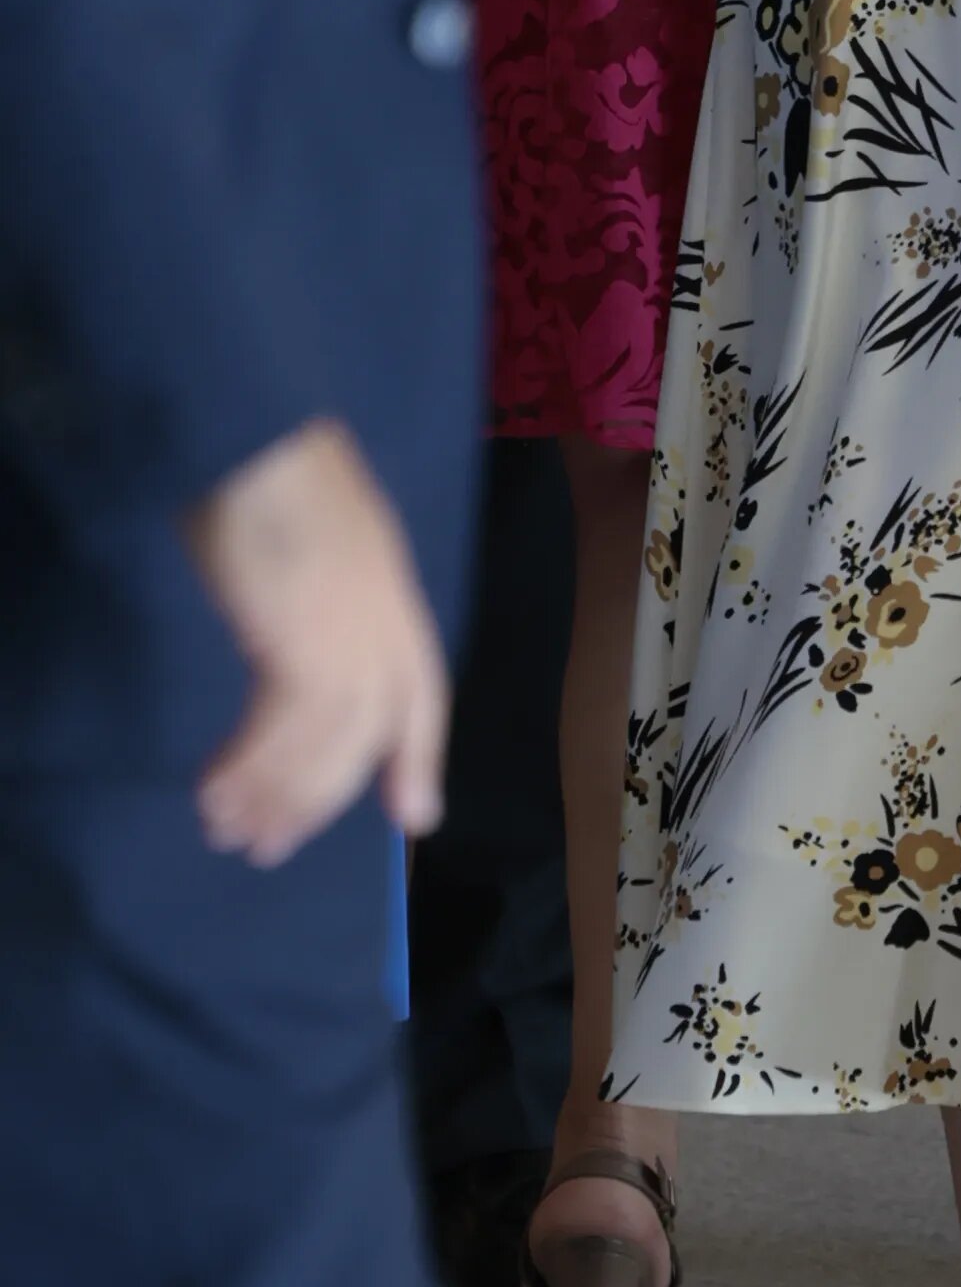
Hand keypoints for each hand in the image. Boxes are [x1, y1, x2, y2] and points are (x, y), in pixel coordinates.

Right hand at [187, 419, 448, 867]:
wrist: (259, 440)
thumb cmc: (276, 472)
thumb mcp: (322, 537)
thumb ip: (328, 590)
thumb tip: (301, 639)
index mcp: (395, 595)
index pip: (423, 692)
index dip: (419, 755)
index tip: (413, 814)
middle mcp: (385, 623)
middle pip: (367, 733)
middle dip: (320, 798)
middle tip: (269, 846)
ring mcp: (351, 634)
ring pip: (323, 744)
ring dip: (272, 795)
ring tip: (228, 829)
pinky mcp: (303, 645)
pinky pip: (279, 731)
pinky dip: (246, 769)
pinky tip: (212, 789)